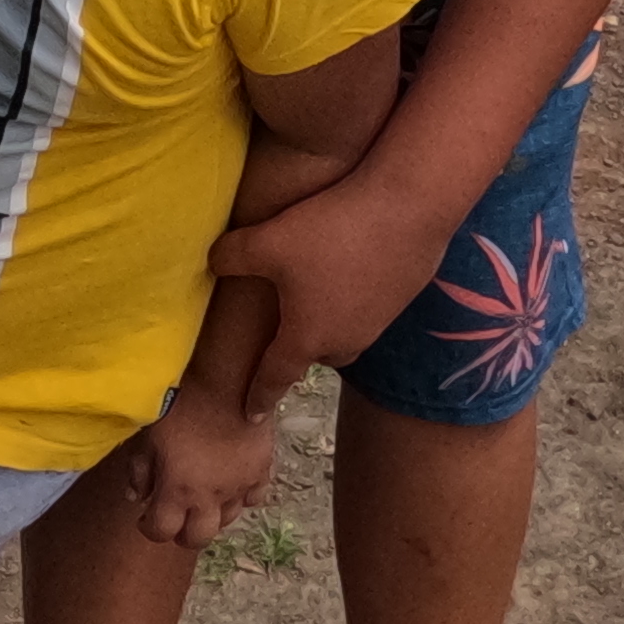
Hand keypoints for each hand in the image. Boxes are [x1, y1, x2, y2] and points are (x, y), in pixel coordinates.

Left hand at [127, 398, 276, 547]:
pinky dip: (241, 496)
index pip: (161, 531)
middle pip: (197, 538)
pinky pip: (254, 497)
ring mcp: (239, 487)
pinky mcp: (262, 471)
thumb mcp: (150, 435)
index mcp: (178, 489)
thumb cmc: (181, 403)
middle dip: (183, 532)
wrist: (228, 379)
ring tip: (203, 497)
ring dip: (212, 515)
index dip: (150, 528)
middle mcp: (210, 497)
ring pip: (228, 520)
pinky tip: (233, 482)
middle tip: (176, 514)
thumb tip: (136, 497)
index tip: (146, 516)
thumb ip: (141, 470)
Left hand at [206, 168, 463, 395]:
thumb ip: (232, 256)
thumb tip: (214, 262)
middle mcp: (346, 339)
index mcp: (308, 336)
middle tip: (285, 333)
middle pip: (317, 356)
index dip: (260, 394)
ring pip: (347, 335)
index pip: (277, 376)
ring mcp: (379, 321)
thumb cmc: (332, 232)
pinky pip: (370, 310)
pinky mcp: (403, 297)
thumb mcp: (269, 240)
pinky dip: (356, 299)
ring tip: (318, 297)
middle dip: (300, 350)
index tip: (250, 415)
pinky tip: (352, 267)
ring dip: (331, 325)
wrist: (409, 209)